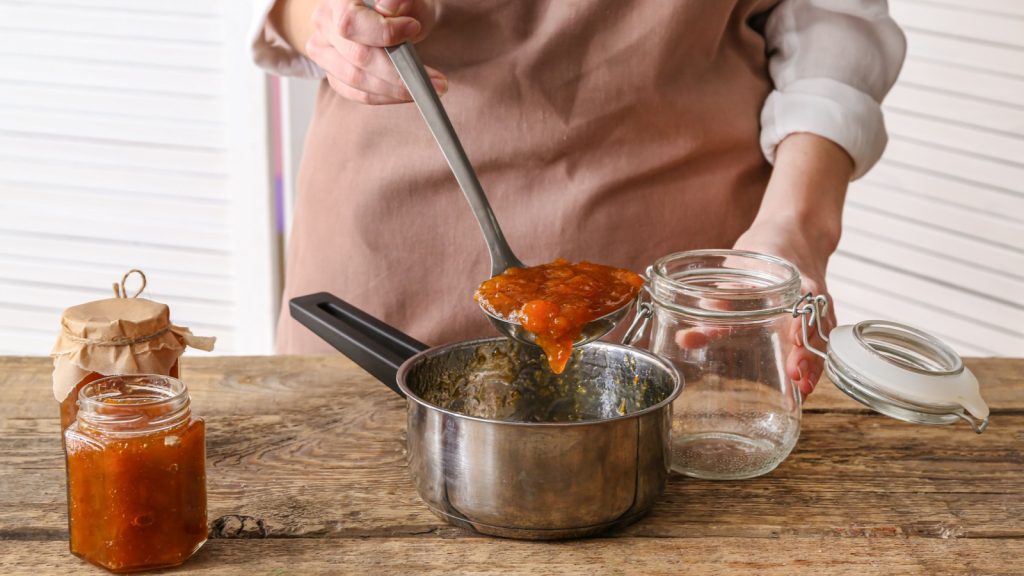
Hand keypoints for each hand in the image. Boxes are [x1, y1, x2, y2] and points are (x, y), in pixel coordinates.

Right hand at [306, 0, 445, 103]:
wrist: (396, 17)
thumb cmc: (402, 6)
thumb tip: (388, 7)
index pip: (351, 22)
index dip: (383, 32)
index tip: (413, 29)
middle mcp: (324, 23)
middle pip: (356, 56)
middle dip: (397, 72)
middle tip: (433, 79)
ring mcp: (323, 50)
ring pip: (355, 80)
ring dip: (394, 89)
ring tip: (425, 88)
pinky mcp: (333, 73)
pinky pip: (357, 93)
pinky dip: (386, 97)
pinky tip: (407, 93)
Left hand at [733, 133, 852, 395]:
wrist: (795, 234)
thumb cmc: (765, 252)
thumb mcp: (739, 268)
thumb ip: (718, 303)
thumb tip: (686, 338)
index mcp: (795, 279)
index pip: (804, 303)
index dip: (800, 323)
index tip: (793, 340)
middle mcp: (813, 297)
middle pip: (815, 328)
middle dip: (806, 354)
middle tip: (795, 377)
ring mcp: (818, 309)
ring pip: (820, 340)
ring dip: (812, 365)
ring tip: (801, 392)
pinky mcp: (816, 320)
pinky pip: (818, 343)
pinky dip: (812, 364)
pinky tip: (802, 387)